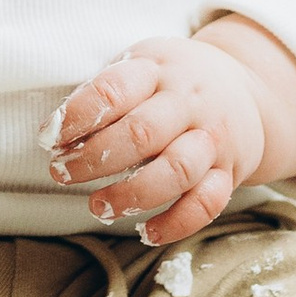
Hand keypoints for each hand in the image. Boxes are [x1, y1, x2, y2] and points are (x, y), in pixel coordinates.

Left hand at [47, 16, 295, 245]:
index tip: (49, 137)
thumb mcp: (143, 64)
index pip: (114, 90)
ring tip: (98, 206)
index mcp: (158, 69)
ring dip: (132, 194)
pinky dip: (176, 223)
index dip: (77, 116)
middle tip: (62, 173)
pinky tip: (146, 232)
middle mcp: (189, 103)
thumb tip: (58, 132)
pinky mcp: (228, 172)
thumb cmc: (174, 80)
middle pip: (142, 133)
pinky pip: (207, 204)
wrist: (246, 86)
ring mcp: (212, 139)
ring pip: (176, 170)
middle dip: (95, 159)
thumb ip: (107, 91)